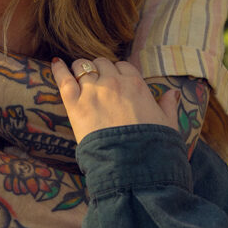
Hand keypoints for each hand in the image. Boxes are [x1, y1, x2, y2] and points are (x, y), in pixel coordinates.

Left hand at [51, 57, 179, 140]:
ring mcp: (93, 91)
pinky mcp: (75, 104)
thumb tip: (172, 93)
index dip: (118, 72)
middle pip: (102, 63)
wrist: (132, 164)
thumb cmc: (153, 146)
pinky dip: (59, 69)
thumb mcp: (168, 124)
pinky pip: (63, 79)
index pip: (123, 66)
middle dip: (99, 69)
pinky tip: (55, 63)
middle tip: (96, 80)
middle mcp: (113, 82)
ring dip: (80, 69)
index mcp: (136, 84)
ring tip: (76, 73)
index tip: (114, 79)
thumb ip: (168, 105)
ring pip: (82, 67)